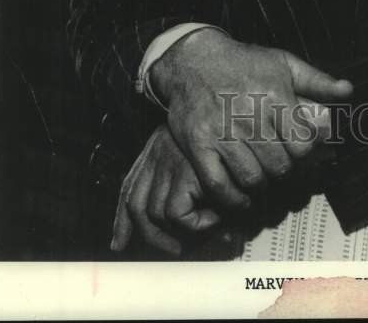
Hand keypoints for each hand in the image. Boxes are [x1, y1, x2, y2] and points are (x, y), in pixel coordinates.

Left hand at [111, 124, 219, 255]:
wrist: (247, 119)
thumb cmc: (230, 145)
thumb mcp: (201, 162)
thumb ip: (181, 188)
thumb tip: (175, 236)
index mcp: (158, 147)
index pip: (129, 188)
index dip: (123, 221)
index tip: (119, 243)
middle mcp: (159, 152)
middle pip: (136, 206)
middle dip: (149, 236)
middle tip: (175, 249)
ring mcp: (171, 163)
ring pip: (157, 214)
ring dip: (181, 230)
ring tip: (207, 224)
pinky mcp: (187, 173)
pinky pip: (178, 214)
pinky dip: (196, 224)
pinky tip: (215, 217)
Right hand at [150, 29, 352, 210]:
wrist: (194, 59)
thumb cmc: (244, 62)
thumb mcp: (283, 62)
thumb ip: (317, 80)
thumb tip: (347, 90)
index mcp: (274, 96)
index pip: (302, 146)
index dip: (306, 155)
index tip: (301, 154)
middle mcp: (249, 115)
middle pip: (279, 166)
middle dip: (285, 171)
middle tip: (281, 166)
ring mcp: (222, 132)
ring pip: (252, 178)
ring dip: (262, 184)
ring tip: (262, 176)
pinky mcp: (199, 145)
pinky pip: (219, 184)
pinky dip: (233, 198)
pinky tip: (240, 195)